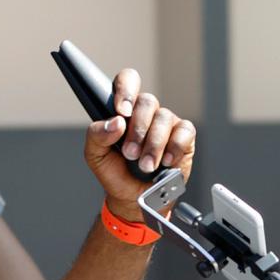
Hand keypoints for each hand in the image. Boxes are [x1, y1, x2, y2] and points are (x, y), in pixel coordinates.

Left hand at [83, 69, 193, 219]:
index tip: (121, 111)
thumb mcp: (95, 155)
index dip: (126, 90)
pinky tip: (165, 162)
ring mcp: (166, 123)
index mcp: (123, 109)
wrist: (133, 198)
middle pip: (147, 101)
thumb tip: (116, 122)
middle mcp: (146, 112)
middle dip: (138, 130)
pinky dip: (174, 148)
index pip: (127, 81)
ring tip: (145, 166)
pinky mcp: (184, 137)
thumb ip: (97, 135)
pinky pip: (184, 131)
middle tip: (129, 153)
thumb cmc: (114, 172)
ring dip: (153, 145)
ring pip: (165, 117)